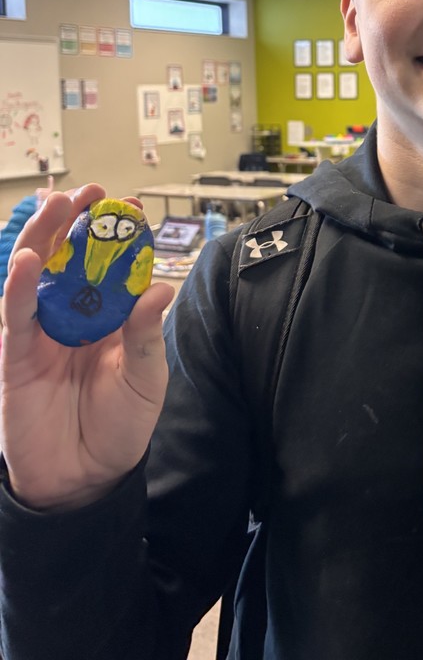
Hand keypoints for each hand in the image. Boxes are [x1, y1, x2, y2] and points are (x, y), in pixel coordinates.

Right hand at [0, 184, 174, 510]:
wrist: (85, 479)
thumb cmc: (121, 425)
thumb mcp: (145, 378)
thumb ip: (146, 335)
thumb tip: (159, 287)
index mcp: (107, 318)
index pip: (107, 266)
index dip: (113, 235)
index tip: (127, 203)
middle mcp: (72, 318)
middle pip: (67, 260)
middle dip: (74, 222)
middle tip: (89, 191)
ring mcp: (41, 334)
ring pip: (35, 276)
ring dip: (42, 238)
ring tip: (57, 205)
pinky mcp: (15, 357)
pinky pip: (13, 316)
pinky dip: (17, 286)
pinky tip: (25, 259)